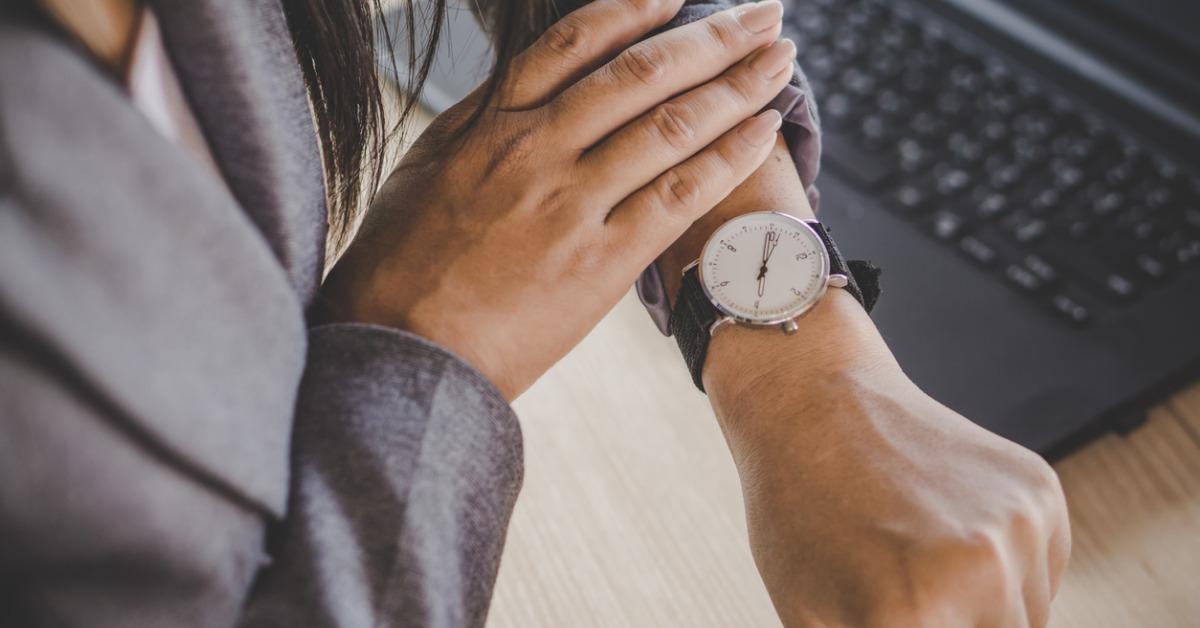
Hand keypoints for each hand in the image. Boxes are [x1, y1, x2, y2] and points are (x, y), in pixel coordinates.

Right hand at [318, 0, 795, 398]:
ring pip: (670, 127)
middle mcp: (536, 152)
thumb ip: (481, 123)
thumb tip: (523, 86)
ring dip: (736, 86)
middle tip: (765, 14)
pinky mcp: (599, 263)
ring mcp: (571, 206)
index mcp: (492, 124)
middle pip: (642, 74)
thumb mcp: (424, 169)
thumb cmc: (400, 266)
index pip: (577, 43)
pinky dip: (727, 158)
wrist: (402, 351)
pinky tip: (763, 131)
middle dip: (714, 38)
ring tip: (780, 60)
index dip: (637, 8)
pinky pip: (677, 198)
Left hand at [706, 294, 1071, 627]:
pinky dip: (1006, 573)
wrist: (814, 399)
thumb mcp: (811, 617)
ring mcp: (1020, 525)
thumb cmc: (798, 508)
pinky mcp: (1042, 493)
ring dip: (985, 616)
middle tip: (910, 605)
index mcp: (911, 610)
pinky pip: (1043, 574)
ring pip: (1028, 624)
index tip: (893, 623)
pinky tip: (946, 534)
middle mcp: (981, 567)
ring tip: (919, 570)